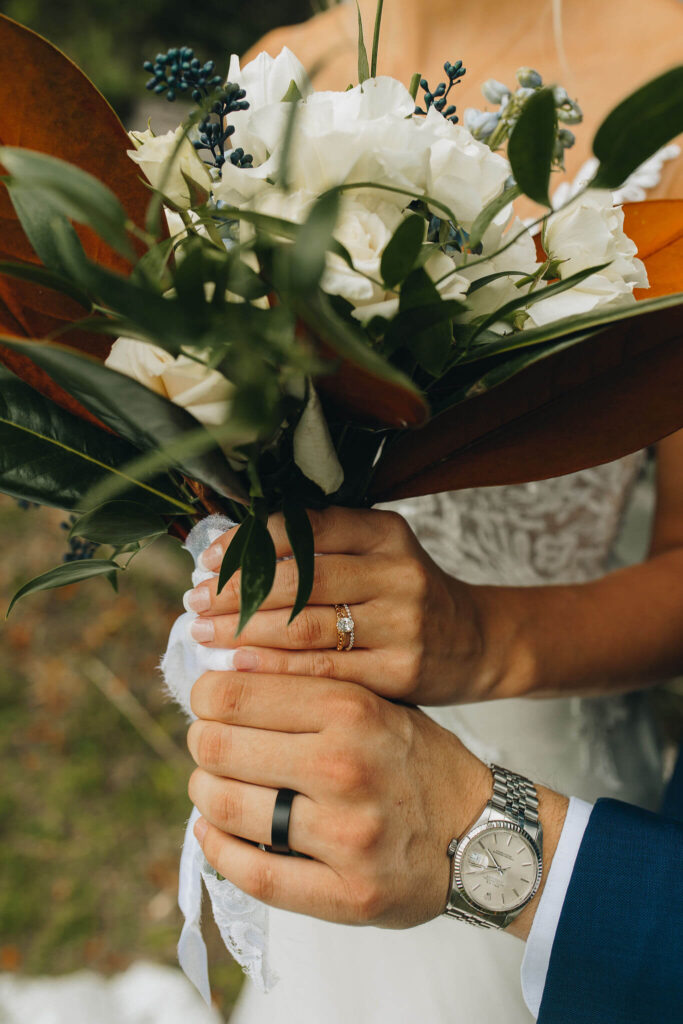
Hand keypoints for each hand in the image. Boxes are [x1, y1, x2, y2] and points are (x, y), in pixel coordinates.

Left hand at [185, 506, 494, 705]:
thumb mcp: (378, 553)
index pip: (303, 528)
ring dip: (243, 632)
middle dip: (235, 592)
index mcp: (385, 532)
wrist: (475, 642)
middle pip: (298, 580)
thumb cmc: (406, 595)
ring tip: (203, 634)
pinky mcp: (400, 672)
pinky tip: (239, 669)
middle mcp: (397, 572)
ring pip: (305, 627)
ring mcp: (402, 623)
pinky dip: (275, 671)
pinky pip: (324, 671)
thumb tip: (231, 553)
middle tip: (193, 601)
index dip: (247, 544)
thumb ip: (322, 547)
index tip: (207, 560)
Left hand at [186, 669, 491, 927]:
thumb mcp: (376, 703)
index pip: (236, 694)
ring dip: (205, 793)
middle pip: (219, 748)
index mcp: (351, 710)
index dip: (206, 696)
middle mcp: (345, 768)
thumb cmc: (416, 762)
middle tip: (209, 745)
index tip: (207, 701)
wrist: (481, 834)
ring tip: (213, 787)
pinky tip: (213, 832)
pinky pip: (253, 874)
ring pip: (225, 808)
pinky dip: (218, 850)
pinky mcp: (346, 894)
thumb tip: (222, 682)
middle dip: (202, 743)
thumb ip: (309, 691)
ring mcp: (345, 836)